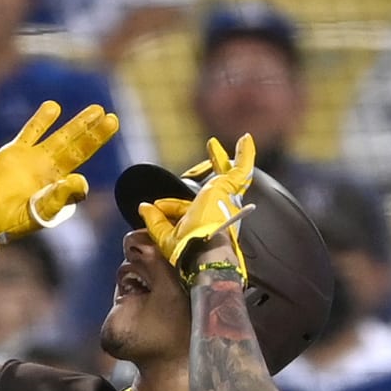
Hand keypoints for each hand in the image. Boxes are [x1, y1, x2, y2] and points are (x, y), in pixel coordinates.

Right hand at [0, 101, 119, 264]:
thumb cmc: (7, 221)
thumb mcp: (37, 213)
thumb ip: (59, 197)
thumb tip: (82, 179)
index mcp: (57, 189)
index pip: (79, 174)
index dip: (86, 172)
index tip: (85, 170)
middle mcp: (48, 171)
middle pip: (77, 148)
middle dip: (94, 134)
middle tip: (112, 118)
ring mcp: (33, 159)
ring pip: (60, 136)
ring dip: (77, 124)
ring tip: (96, 110)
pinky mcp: (15, 151)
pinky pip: (32, 132)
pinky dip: (42, 120)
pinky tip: (54, 107)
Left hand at [138, 134, 254, 276]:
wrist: (201, 251)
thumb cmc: (187, 249)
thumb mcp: (164, 235)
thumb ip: (155, 220)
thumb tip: (144, 207)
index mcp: (203, 221)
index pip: (186, 206)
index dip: (169, 205)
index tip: (155, 206)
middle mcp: (217, 209)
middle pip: (215, 183)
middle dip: (213, 167)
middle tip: (213, 152)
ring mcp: (224, 198)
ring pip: (231, 174)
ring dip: (226, 157)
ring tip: (229, 143)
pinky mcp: (226, 188)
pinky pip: (241, 168)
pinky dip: (245, 154)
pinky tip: (245, 139)